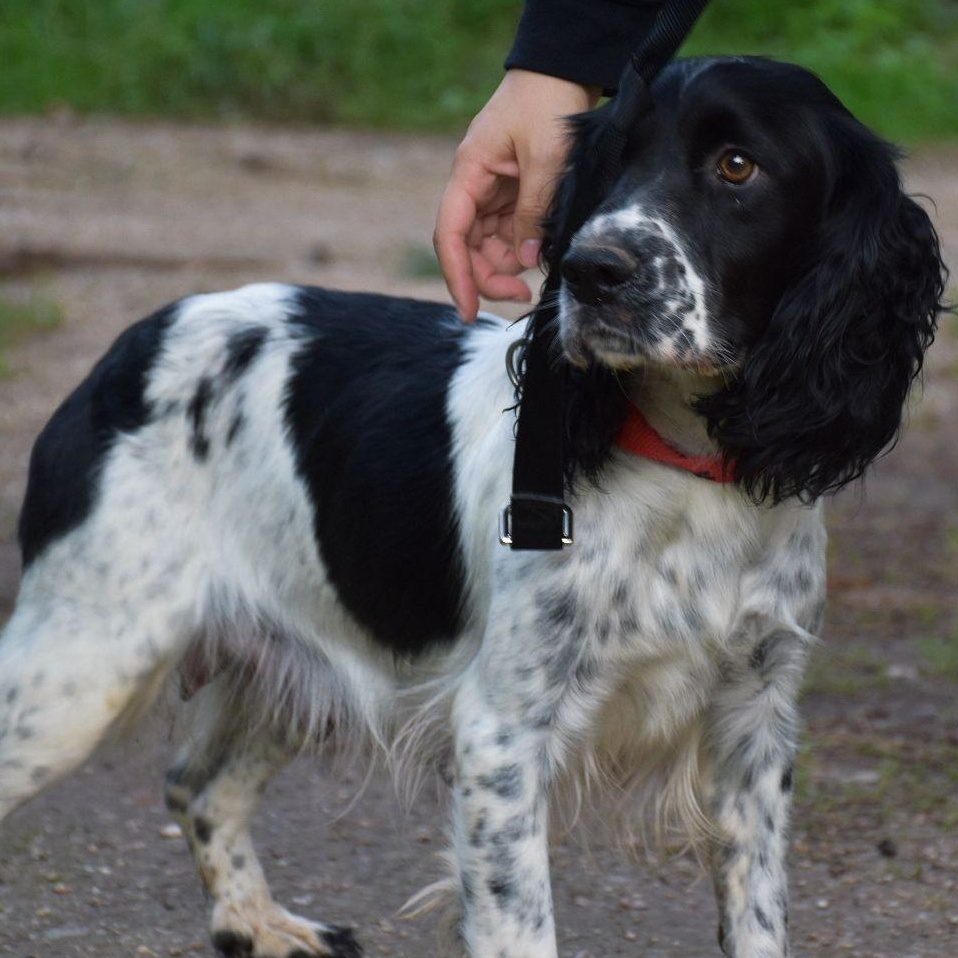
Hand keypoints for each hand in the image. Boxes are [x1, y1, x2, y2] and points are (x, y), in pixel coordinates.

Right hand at [434, 70, 599, 321]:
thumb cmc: (547, 102)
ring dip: (506, 267)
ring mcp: (492, 192)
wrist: (561, 69)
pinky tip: (538, 254)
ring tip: (536, 272)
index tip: (468, 311)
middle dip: (488, 278)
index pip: (449, 235)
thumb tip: (526, 261)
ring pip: (487, 246)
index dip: (456, 276)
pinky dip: (520, 250)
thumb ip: (533, 211)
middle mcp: (474, 186)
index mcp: (469, 173)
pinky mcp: (511, 195)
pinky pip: (507, 234)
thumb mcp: (545, 157)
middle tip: (522, 296)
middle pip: (466, 248)